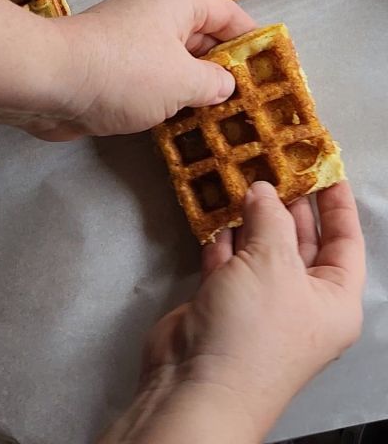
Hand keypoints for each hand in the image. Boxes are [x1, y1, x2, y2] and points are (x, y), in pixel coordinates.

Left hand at [51, 0, 255, 138]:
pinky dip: (166, 97)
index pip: (228, 14)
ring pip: (175, 60)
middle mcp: (154, 13)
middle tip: (253, 100)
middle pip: (202, 36)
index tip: (272, 66)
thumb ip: (213, 83)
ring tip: (225, 118)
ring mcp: (129, 39)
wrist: (48, 81)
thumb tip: (224, 84)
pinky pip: (150, 78)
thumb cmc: (123, 73)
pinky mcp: (109, 65)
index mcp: (177, 2)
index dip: (252, 39)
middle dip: (225, 67)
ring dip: (194, 86)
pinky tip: (182, 124)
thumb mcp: (183, 81)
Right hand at [99, 180, 364, 443]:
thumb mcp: (274, 262)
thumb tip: (263, 189)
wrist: (197, 384)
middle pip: (302, 241)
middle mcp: (301, 301)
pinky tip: (215, 204)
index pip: (345, 241)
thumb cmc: (255, 327)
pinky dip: (222, 234)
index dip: (337, 202)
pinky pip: (228, 259)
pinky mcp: (222, 302)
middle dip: (287, 201)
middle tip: (273, 159)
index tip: (324, 165)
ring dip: (251, 213)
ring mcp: (260, 302)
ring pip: (261, 247)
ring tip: (242, 171)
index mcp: (334, 300)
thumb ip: (270, 217)